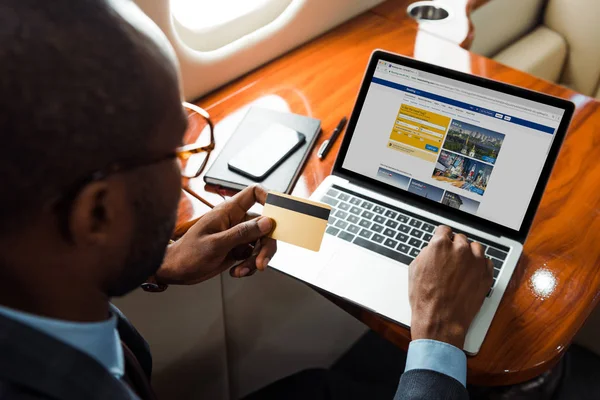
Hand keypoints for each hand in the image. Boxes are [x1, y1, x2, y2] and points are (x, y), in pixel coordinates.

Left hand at [156, 185, 276, 284]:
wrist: (175, 271)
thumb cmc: (187, 254)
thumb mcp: (216, 244)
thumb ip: (242, 233)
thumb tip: (266, 222)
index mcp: (228, 211)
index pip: (253, 194)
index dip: (268, 199)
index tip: (278, 214)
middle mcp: (236, 221)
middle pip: (265, 225)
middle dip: (266, 246)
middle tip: (261, 262)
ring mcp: (237, 235)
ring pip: (261, 242)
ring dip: (256, 259)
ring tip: (242, 270)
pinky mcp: (237, 249)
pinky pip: (254, 255)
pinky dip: (250, 265)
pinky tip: (237, 271)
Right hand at [408, 225, 492, 347]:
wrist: (440, 320)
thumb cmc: (425, 298)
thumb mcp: (415, 269)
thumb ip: (426, 253)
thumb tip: (432, 250)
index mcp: (440, 245)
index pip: (444, 230)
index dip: (441, 237)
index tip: (443, 241)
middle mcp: (460, 249)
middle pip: (460, 238)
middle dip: (454, 247)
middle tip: (449, 259)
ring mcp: (476, 262)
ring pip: (475, 248)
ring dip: (469, 254)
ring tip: (462, 266)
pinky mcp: (486, 275)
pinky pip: (486, 262)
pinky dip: (479, 266)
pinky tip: (470, 274)